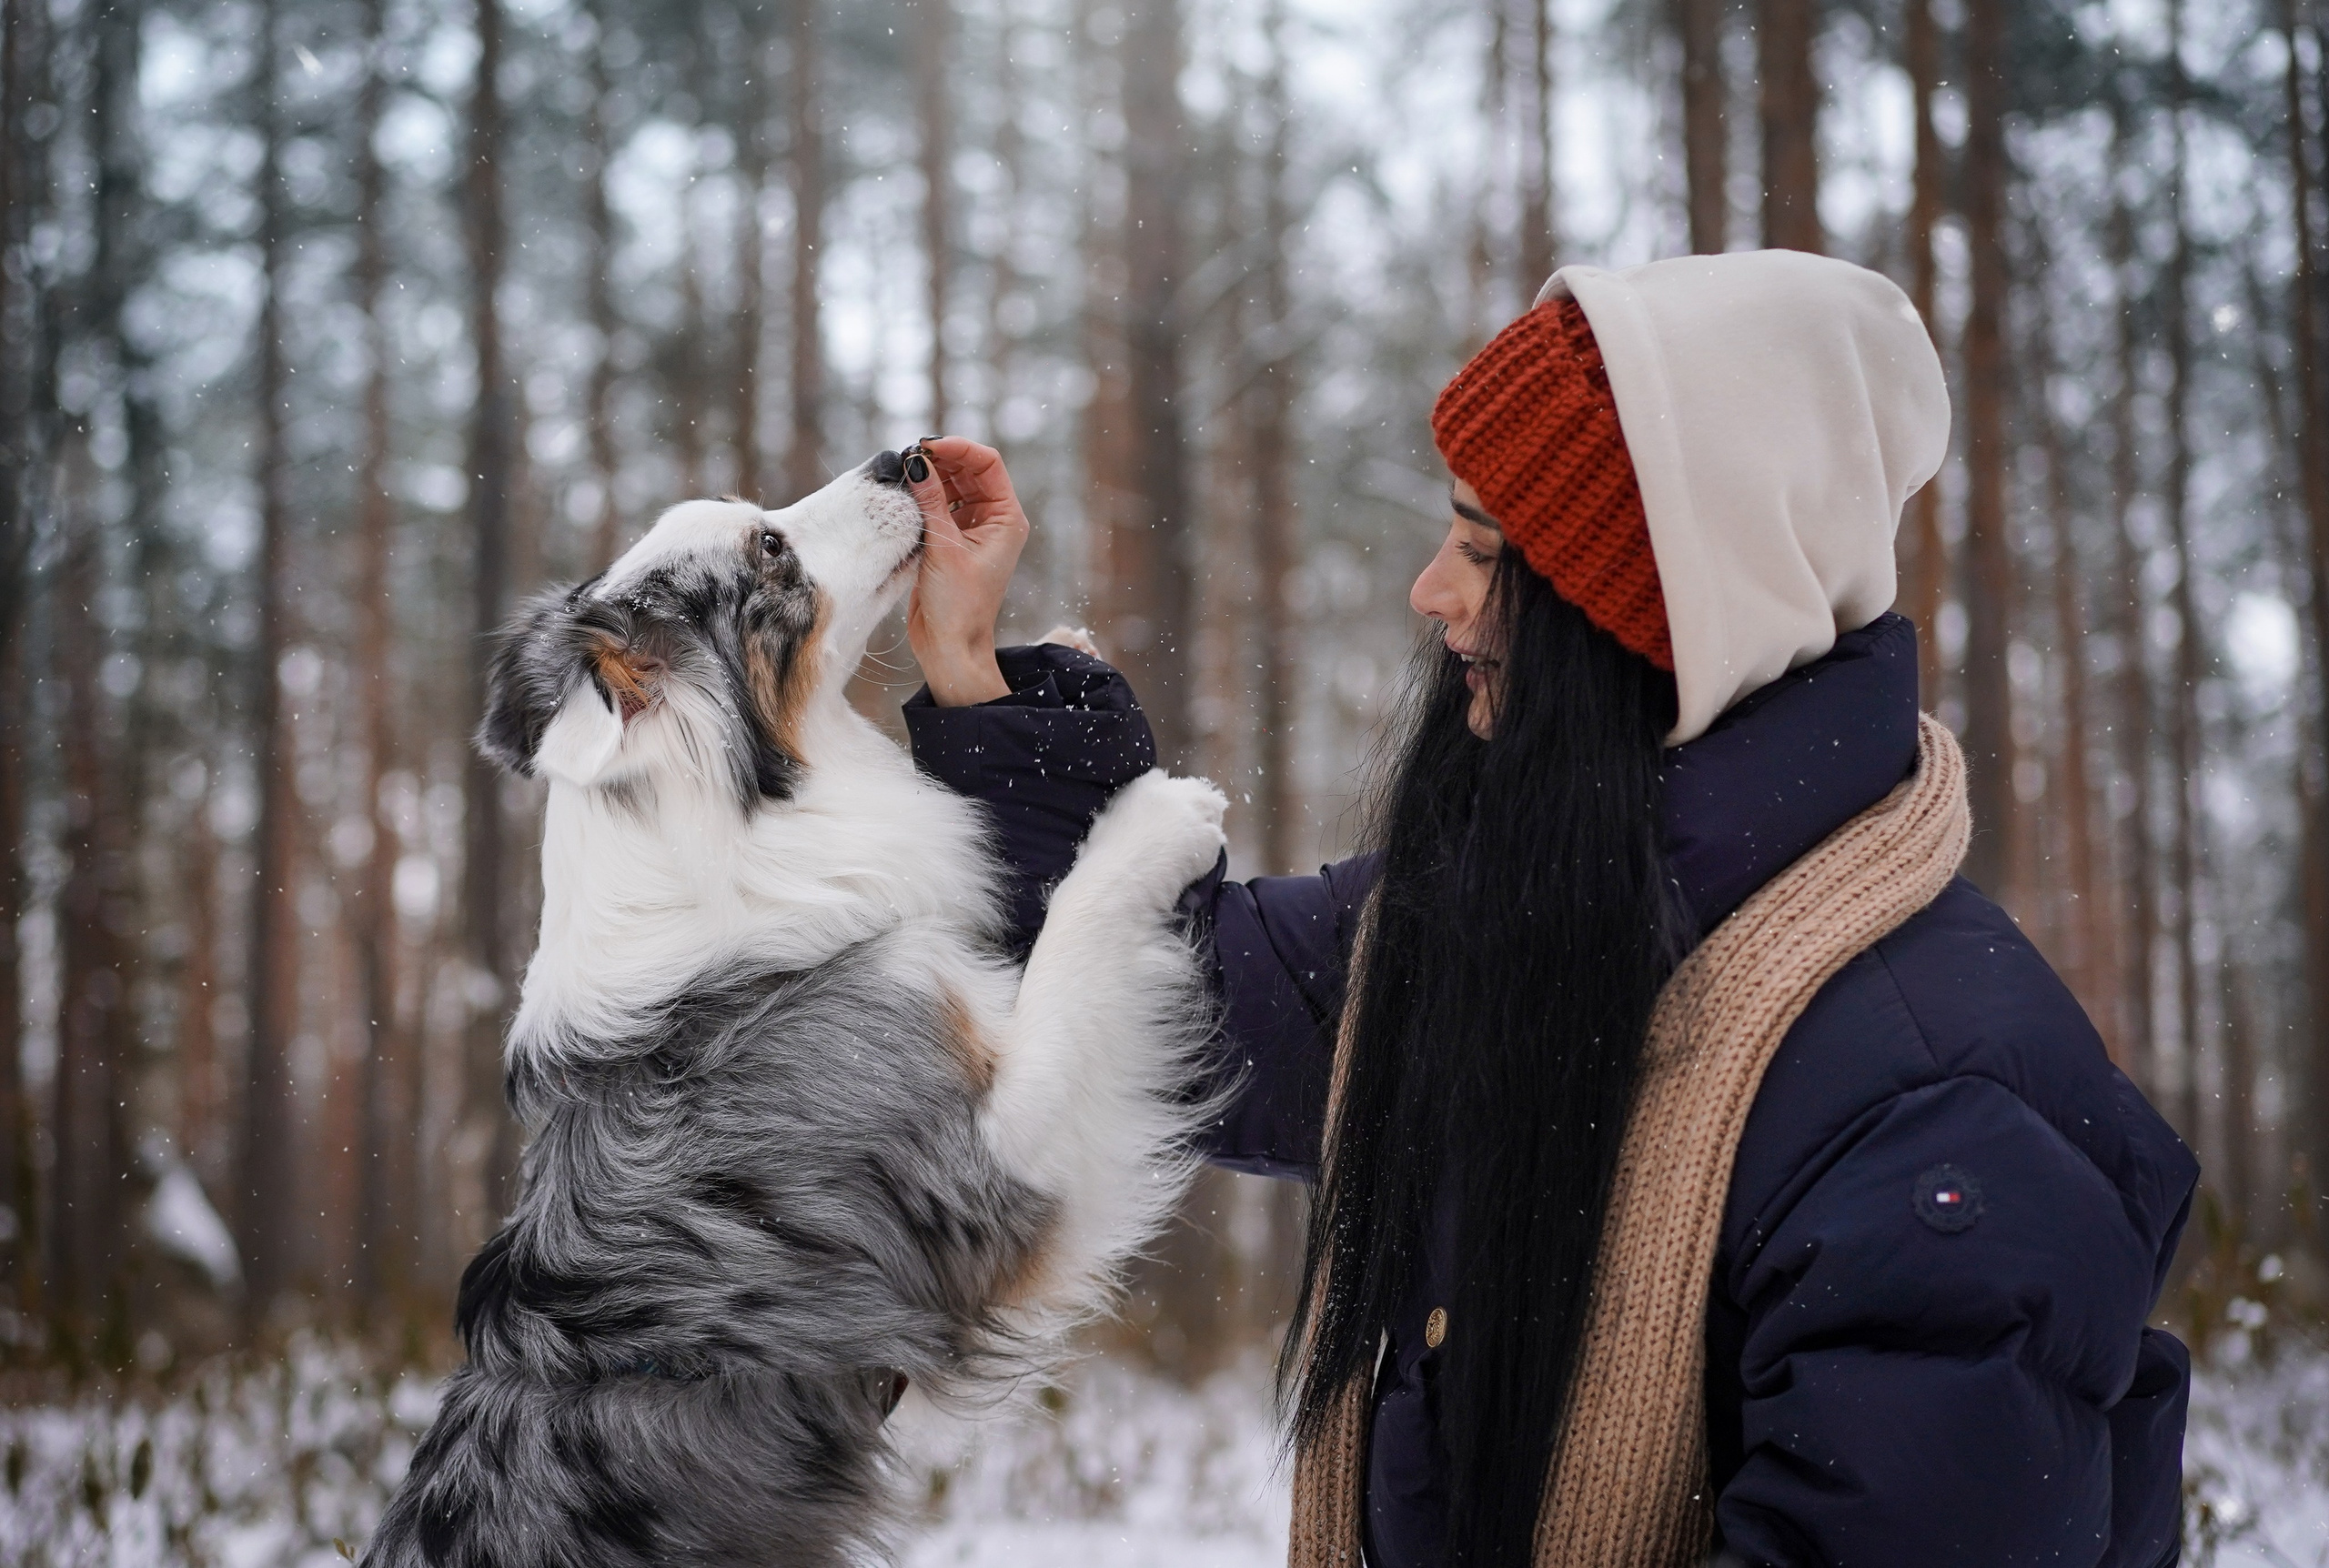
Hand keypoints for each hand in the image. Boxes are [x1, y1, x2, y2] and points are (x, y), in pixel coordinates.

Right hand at [907, 436, 1028, 705]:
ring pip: (949, 485)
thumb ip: (930, 502)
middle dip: (939, 458)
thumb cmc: (959, 605)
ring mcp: (970, 528)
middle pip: (967, 470)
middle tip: (908, 455)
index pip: (988, 464)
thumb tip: (916, 462)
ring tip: (902, 471)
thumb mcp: (944, 548)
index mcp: (1006, 518)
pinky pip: (935, 504)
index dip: (959, 447)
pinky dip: (920, 495)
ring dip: (927, 475)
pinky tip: (902, 491)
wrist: (948, 646)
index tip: (927, 445)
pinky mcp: (948, 539)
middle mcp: (992, 519)